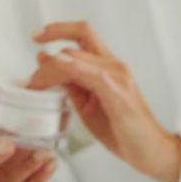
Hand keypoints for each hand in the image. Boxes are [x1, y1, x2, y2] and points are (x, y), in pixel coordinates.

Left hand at [28, 22, 180, 181]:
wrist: (149, 151)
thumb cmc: (122, 131)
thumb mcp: (88, 106)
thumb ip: (71, 86)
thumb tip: (48, 66)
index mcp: (107, 66)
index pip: (82, 34)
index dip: (57, 30)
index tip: (35, 37)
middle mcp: (114, 65)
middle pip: (76, 44)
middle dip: (49, 52)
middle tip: (31, 74)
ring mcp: (118, 77)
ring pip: (79, 59)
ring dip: (52, 69)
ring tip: (35, 85)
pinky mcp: (119, 93)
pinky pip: (94, 75)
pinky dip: (75, 69)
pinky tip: (60, 68)